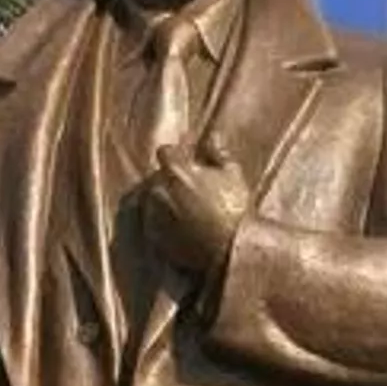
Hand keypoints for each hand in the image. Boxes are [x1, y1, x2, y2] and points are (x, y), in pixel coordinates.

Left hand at [144, 134, 250, 273]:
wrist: (230, 249)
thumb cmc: (234, 208)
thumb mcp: (232, 174)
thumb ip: (218, 152)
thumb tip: (212, 136)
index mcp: (175, 171)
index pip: (165, 152)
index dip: (177, 155)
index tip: (188, 161)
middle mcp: (158, 190)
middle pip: (158, 177)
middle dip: (171, 180)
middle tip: (192, 189)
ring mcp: (153, 215)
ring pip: (153, 200)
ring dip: (165, 201)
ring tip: (188, 212)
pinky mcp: (153, 236)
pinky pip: (153, 223)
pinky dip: (163, 223)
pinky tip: (183, 228)